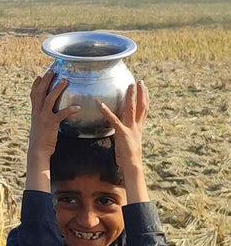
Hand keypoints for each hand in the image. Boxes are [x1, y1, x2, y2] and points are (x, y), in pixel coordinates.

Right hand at [26, 71, 78, 190]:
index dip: (36, 84)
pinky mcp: (52, 124)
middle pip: (40, 92)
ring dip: (57, 89)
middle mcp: (37, 112)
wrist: (38, 150)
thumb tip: (49, 113)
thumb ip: (43, 117)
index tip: (39, 76)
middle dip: (46, 81)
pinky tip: (78, 107)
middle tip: (52, 71)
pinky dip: (69, 109)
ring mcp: (44, 117)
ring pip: (50, 99)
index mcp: (34, 111)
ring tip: (65, 81)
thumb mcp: (39, 125)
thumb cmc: (40, 139)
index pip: (33, 94)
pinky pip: (61, 114)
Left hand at [100, 80, 148, 199]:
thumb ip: (125, 131)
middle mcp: (137, 126)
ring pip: (131, 109)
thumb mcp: (128, 140)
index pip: (144, 110)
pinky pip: (114, 120)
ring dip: (130, 97)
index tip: (145, 88)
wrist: (132, 165)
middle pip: (141, 106)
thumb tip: (119, 126)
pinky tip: (99, 104)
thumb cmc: (128, 154)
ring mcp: (131, 128)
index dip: (145, 98)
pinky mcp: (122, 133)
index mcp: (139, 127)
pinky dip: (106, 111)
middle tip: (140, 81)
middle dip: (141, 93)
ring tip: (130, 85)